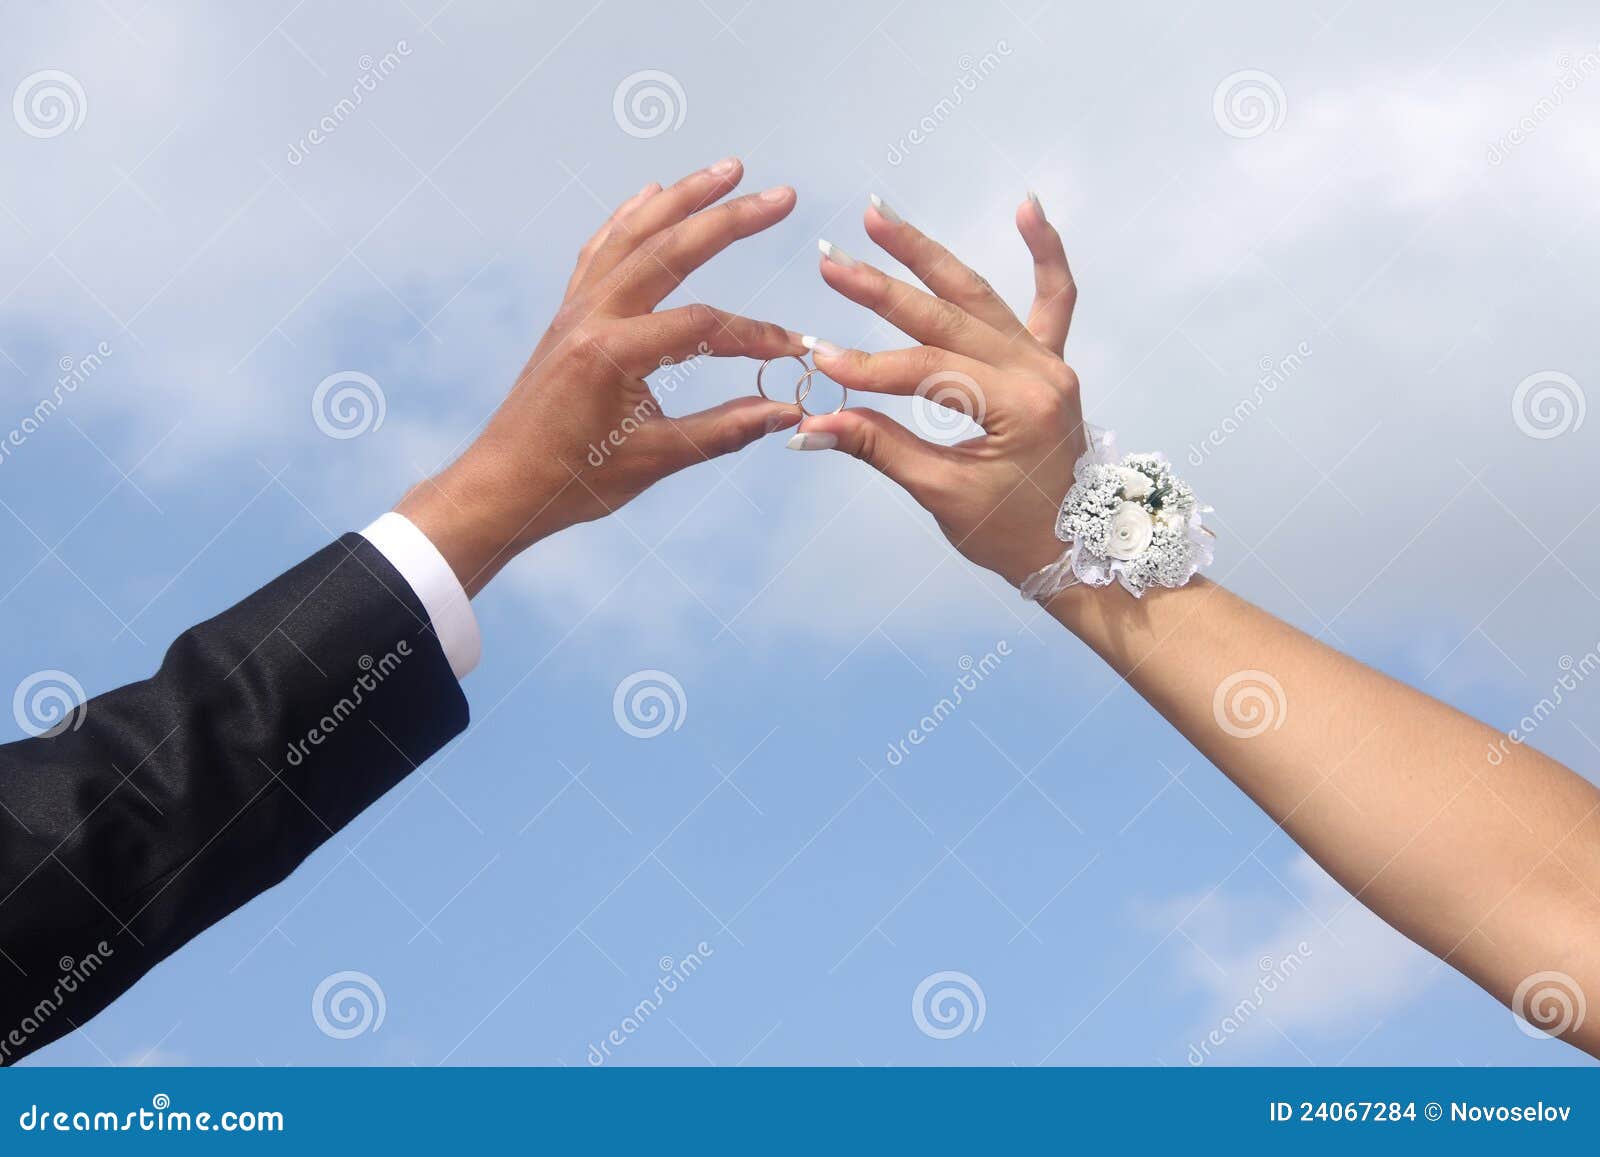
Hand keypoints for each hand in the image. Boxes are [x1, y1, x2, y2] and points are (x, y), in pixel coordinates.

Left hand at [397, 158, 804, 595]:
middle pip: (669, 249)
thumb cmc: (571, 482)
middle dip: (728, 218)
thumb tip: (787, 411)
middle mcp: (591, 316)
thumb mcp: (655, 459)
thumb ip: (725, 430)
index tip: (796, 348)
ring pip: (634, 235)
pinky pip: (601, 250)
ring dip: (682, 198)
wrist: (502, 487)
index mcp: (611, 353)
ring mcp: (575, 309)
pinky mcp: (568, 314)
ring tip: (728, 171)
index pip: (702, 326)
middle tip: (780, 196)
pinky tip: (652, 193)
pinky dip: (630, 219)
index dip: (755, 335)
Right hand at [789, 195, 1082, 588]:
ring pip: (982, 296)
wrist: (1077, 551)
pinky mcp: (1052, 363)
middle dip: (884, 289)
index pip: (928, 372)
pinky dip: (1045, 255)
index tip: (818, 361)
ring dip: (929, 255)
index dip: (868, 367)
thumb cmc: (1013, 534)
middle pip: (949, 319)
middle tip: (831, 260)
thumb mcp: (944, 496)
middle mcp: (1040, 373)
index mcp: (1019, 408)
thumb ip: (882, 449)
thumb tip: (813, 425)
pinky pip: (1054, 301)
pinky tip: (1027, 207)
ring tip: (880, 216)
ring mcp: (1049, 363)